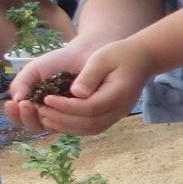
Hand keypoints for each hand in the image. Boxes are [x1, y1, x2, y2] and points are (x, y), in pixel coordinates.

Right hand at [4, 40, 95, 130]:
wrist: (81, 55)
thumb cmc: (56, 64)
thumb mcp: (33, 71)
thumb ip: (21, 83)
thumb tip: (15, 100)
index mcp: (34, 106)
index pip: (20, 118)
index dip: (14, 115)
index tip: (10, 104)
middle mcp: (49, 115)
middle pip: (34, 127)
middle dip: (26, 117)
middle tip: (24, 104)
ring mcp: (65, 117)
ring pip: (51, 128)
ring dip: (41, 119)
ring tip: (36, 105)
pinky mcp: (83, 117)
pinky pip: (72, 124)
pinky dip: (61, 117)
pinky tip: (53, 106)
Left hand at [19, 38, 152, 135]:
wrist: (141, 60)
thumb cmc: (119, 54)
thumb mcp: (102, 58)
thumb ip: (89, 75)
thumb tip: (75, 93)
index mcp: (118, 94)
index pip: (90, 107)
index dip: (66, 106)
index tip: (46, 98)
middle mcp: (120, 109)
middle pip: (89, 123)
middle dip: (62, 118)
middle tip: (41, 109)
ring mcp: (117, 114)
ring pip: (91, 129)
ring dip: (67, 126)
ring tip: (46, 117)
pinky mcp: (112, 115)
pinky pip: (93, 128)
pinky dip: (75, 128)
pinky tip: (59, 121)